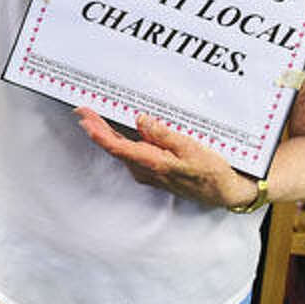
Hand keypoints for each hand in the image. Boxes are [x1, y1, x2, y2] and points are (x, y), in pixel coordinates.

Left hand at [75, 107, 258, 208]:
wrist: (223, 193)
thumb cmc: (210, 171)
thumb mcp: (190, 147)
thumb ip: (163, 134)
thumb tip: (141, 120)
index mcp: (152, 163)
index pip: (117, 146)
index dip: (97, 131)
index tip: (84, 117)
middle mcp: (144, 170)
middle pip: (114, 146)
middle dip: (96, 127)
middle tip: (82, 110)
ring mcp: (147, 172)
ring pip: (121, 150)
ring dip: (106, 133)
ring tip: (93, 116)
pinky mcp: (152, 170)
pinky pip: (130, 153)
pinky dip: (119, 140)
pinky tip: (114, 130)